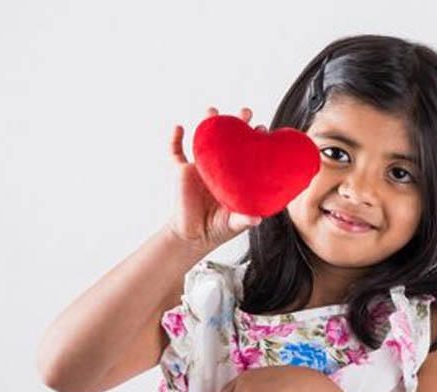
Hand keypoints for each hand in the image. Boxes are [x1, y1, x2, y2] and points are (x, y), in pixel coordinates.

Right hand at [167, 107, 264, 249]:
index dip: (255, 140)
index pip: (247, 151)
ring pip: (203, 138)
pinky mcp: (181, 172)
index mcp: (235, 174)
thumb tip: (257, 218)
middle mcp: (219, 166)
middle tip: (245, 113)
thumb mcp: (235, 223)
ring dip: (207, 122)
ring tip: (213, 111)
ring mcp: (200, 167)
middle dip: (236, 122)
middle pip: (228, 139)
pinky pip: (175, 151)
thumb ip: (245, 219)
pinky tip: (178, 127)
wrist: (194, 235)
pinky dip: (174, 138)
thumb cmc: (219, 227)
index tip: (262, 130)